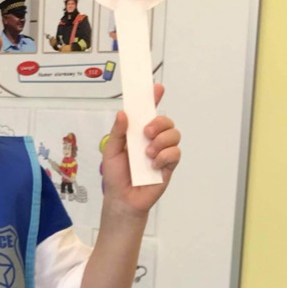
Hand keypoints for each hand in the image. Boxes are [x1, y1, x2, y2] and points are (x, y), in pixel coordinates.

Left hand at [101, 82, 180, 214]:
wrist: (122, 200)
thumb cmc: (115, 176)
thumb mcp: (111, 151)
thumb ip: (118, 132)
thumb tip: (123, 114)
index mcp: (137, 134)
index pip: (148, 112)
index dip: (153, 98)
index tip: (157, 88)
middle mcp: (152, 140)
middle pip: (166, 121)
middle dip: (159, 122)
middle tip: (146, 133)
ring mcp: (162, 152)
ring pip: (174, 134)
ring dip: (161, 140)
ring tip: (148, 153)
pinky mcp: (169, 166)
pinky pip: (175, 153)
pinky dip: (165, 155)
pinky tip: (154, 163)